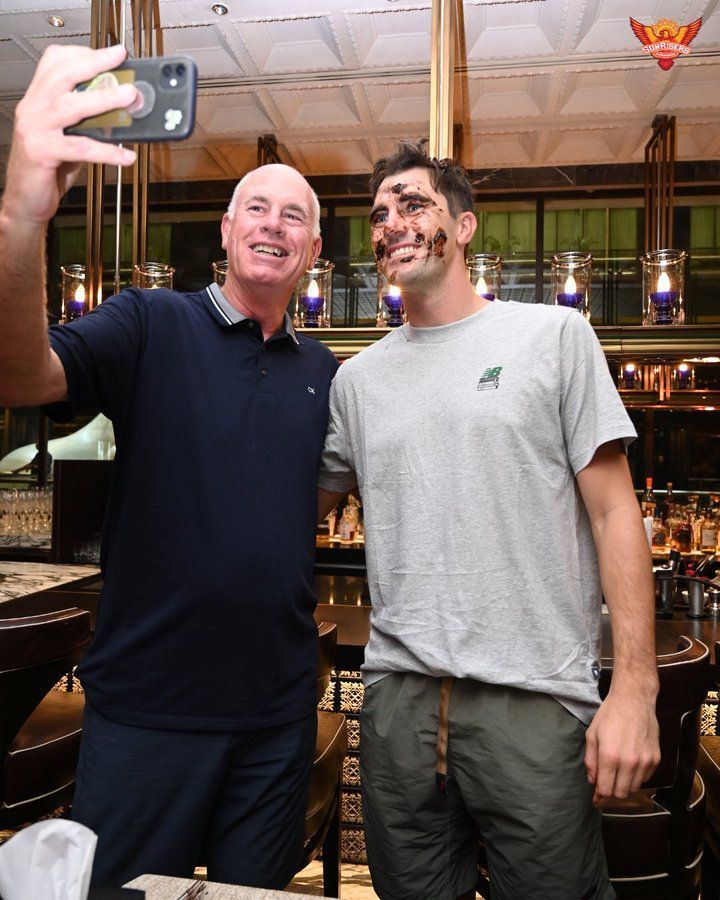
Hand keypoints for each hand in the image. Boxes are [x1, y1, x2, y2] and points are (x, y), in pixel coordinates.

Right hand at [3, 44, 137, 224]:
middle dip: (94, 63)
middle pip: (63, 75)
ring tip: (129, 96)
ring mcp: (35, 129)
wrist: (25, 201)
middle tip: (119, 59)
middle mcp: (33, 109)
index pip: (54, 63)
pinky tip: (126, 156)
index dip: (82, 54)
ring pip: (71, 106)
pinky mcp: (42, 152)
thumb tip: (121, 114)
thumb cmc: (47, 170)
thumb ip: (88, 124)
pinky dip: (107, 151)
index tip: (109, 54)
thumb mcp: (68, 138)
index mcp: (37, 99)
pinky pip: (80, 148)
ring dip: (104, 99)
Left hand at [584, 691, 659, 803]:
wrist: (634, 699)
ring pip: (634, 788)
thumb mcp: (592, 734)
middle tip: (606, 781)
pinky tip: (630, 763)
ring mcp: (645, 761)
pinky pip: (645, 778)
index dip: (599, 797)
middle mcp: (629, 762)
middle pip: (620, 793)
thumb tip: (592, 780)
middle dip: (611, 790)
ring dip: (624, 784)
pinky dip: (637, 776)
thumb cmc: (610, 714)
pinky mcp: (655, 759)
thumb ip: (590, 760)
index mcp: (610, 756)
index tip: (596, 800)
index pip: (605, 790)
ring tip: (618, 769)